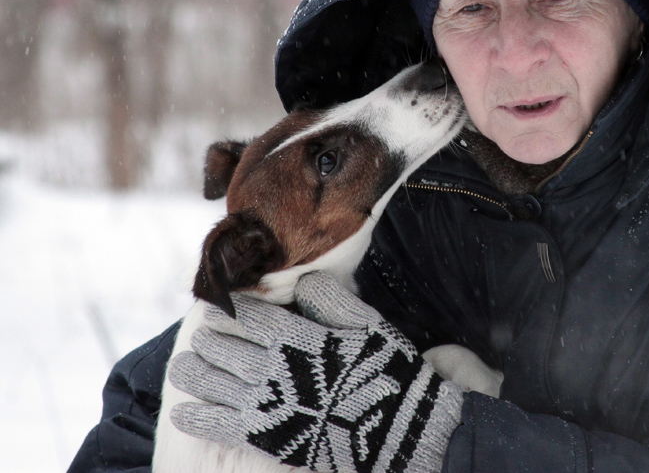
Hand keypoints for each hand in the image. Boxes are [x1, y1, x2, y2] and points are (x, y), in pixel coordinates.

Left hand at [168, 276, 463, 471]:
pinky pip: (215, 424)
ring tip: (182, 367)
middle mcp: (271, 367)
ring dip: (192, 372)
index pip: (247, 315)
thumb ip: (330, 299)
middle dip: (208, 338)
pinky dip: (195, 416)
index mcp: (294, 336)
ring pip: (209, 382)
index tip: (218, 304)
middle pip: (220, 346)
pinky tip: (182, 411)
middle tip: (201, 335)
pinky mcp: (261, 436)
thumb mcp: (366, 324)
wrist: (396, 429)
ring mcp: (262, 403)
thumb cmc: (384, 371)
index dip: (229, 309)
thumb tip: (302, 282)